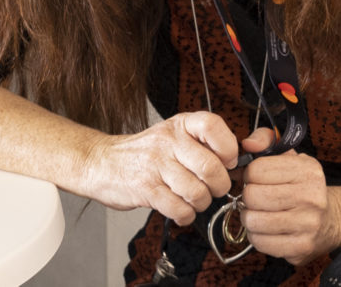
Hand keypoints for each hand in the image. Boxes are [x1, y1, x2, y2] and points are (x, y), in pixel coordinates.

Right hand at [79, 111, 240, 223]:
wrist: (102, 162)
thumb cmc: (145, 153)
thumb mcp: (173, 135)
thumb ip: (202, 143)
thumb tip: (238, 161)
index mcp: (179, 124)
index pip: (213, 126)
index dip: (228, 147)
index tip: (227, 161)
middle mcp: (168, 141)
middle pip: (211, 168)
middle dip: (218, 186)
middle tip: (212, 189)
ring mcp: (155, 164)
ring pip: (197, 193)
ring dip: (200, 204)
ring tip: (192, 199)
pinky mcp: (145, 189)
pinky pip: (179, 209)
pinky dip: (185, 215)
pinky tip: (178, 208)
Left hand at [238, 128, 336, 261]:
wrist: (331, 221)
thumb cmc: (302, 186)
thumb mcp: (290, 157)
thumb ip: (266, 139)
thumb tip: (248, 144)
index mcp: (308, 171)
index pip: (256, 169)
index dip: (249, 174)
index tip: (257, 179)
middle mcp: (311, 197)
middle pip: (252, 196)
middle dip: (248, 197)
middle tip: (256, 198)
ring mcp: (307, 225)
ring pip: (253, 221)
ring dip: (250, 217)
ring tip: (259, 213)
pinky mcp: (301, 247)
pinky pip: (260, 243)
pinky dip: (257, 236)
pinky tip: (266, 229)